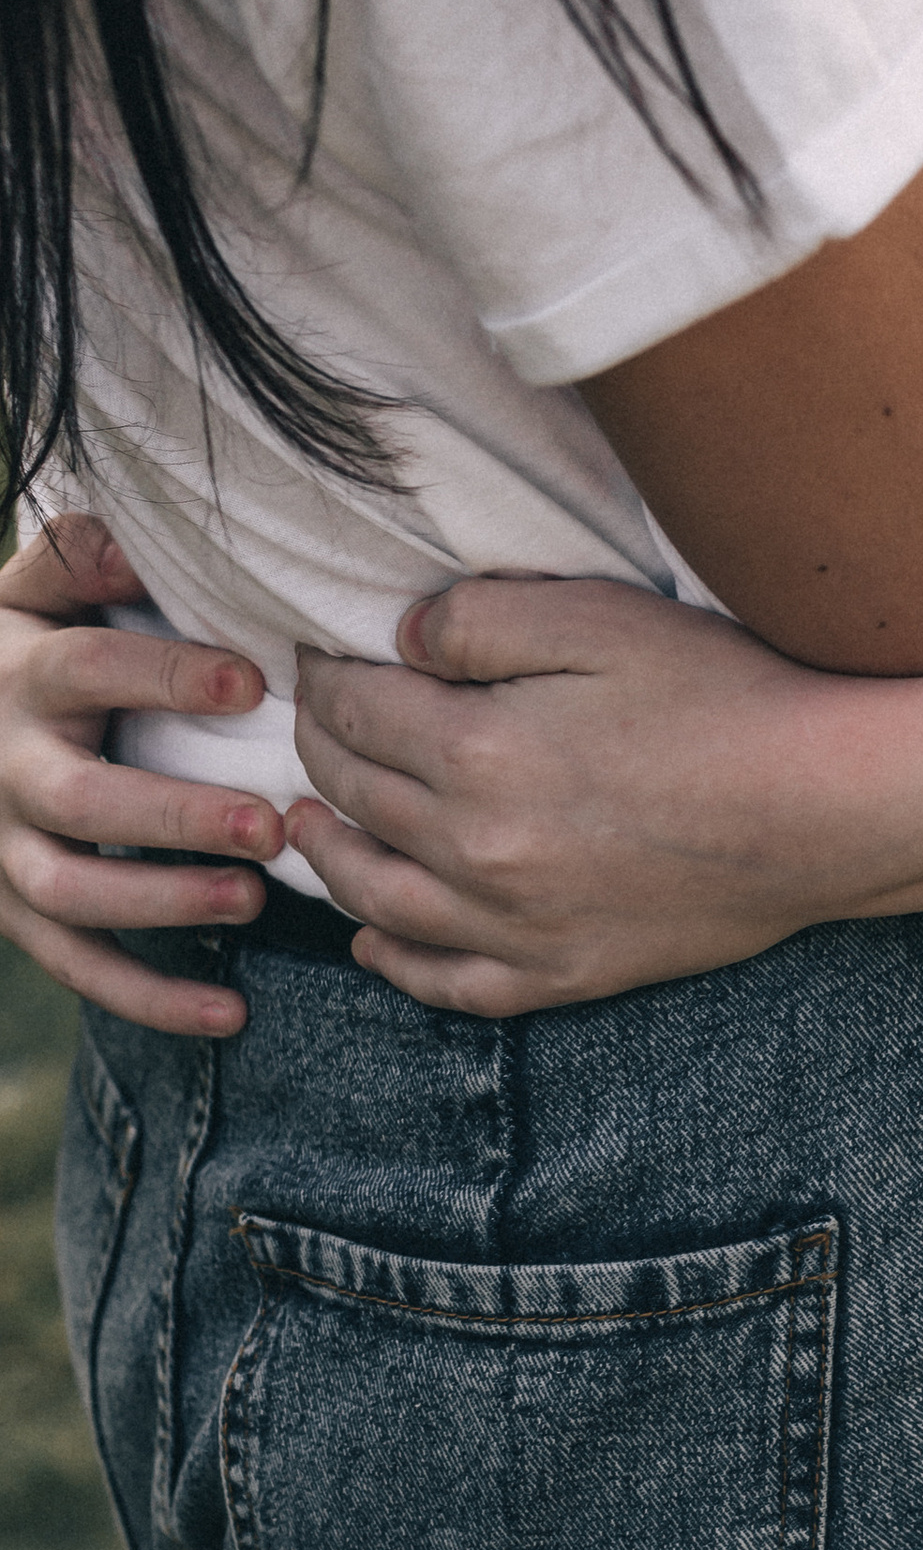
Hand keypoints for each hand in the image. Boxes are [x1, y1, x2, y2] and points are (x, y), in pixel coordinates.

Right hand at [0, 517, 284, 1037]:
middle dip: (173, 817)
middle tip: (269, 823)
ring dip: (162, 904)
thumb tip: (135, 536)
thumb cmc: (28, 642)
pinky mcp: (19, 912)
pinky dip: (148, 999)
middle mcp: (6, 769)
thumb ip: (80, 555)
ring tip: (254, 900)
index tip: (251, 681)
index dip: (163, 675)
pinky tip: (230, 1013)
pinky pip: (79, 966)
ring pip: (72, 893)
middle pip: (79, 801)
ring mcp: (5, 850)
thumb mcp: (35, 589)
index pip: (86, 670)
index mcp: (22, 676)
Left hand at [290, 579, 856, 1016]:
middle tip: (315, 722)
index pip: (354, 710)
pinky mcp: (562, 972)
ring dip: (326, 854)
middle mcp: (474, 848)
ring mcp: (516, 924)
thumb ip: (482, 618)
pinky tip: (373, 936)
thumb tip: (399, 641)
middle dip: (318, 752)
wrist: (826, 806)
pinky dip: (394, 961)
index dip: (325, 676)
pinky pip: (447, 982)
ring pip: (375, 896)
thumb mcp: (600, 619)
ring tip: (306, 825)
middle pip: (353, 798)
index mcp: (475, 750)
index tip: (319, 656)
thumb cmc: (724, 695)